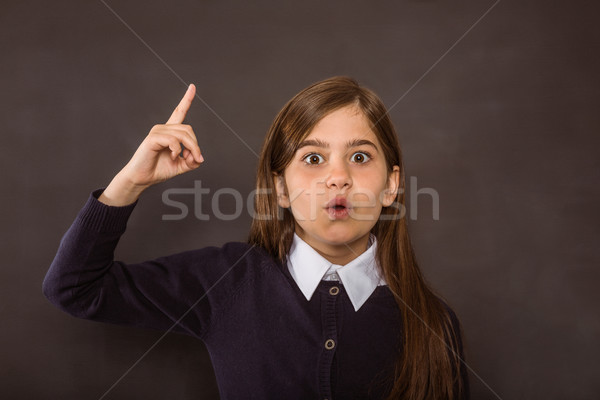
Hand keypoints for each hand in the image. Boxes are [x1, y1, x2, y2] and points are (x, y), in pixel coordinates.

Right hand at [99, 84, 203, 205]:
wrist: (142, 178)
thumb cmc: (158, 169)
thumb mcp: (181, 166)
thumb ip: (192, 160)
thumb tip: (199, 157)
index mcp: (170, 132)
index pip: (179, 112)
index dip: (187, 99)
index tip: (192, 86)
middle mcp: (163, 128)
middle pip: (188, 129)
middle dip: (196, 145)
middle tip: (196, 159)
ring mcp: (157, 132)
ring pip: (183, 135)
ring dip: (191, 149)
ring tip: (186, 159)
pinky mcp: (152, 138)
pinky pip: (172, 140)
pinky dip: (177, 149)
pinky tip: (173, 156)